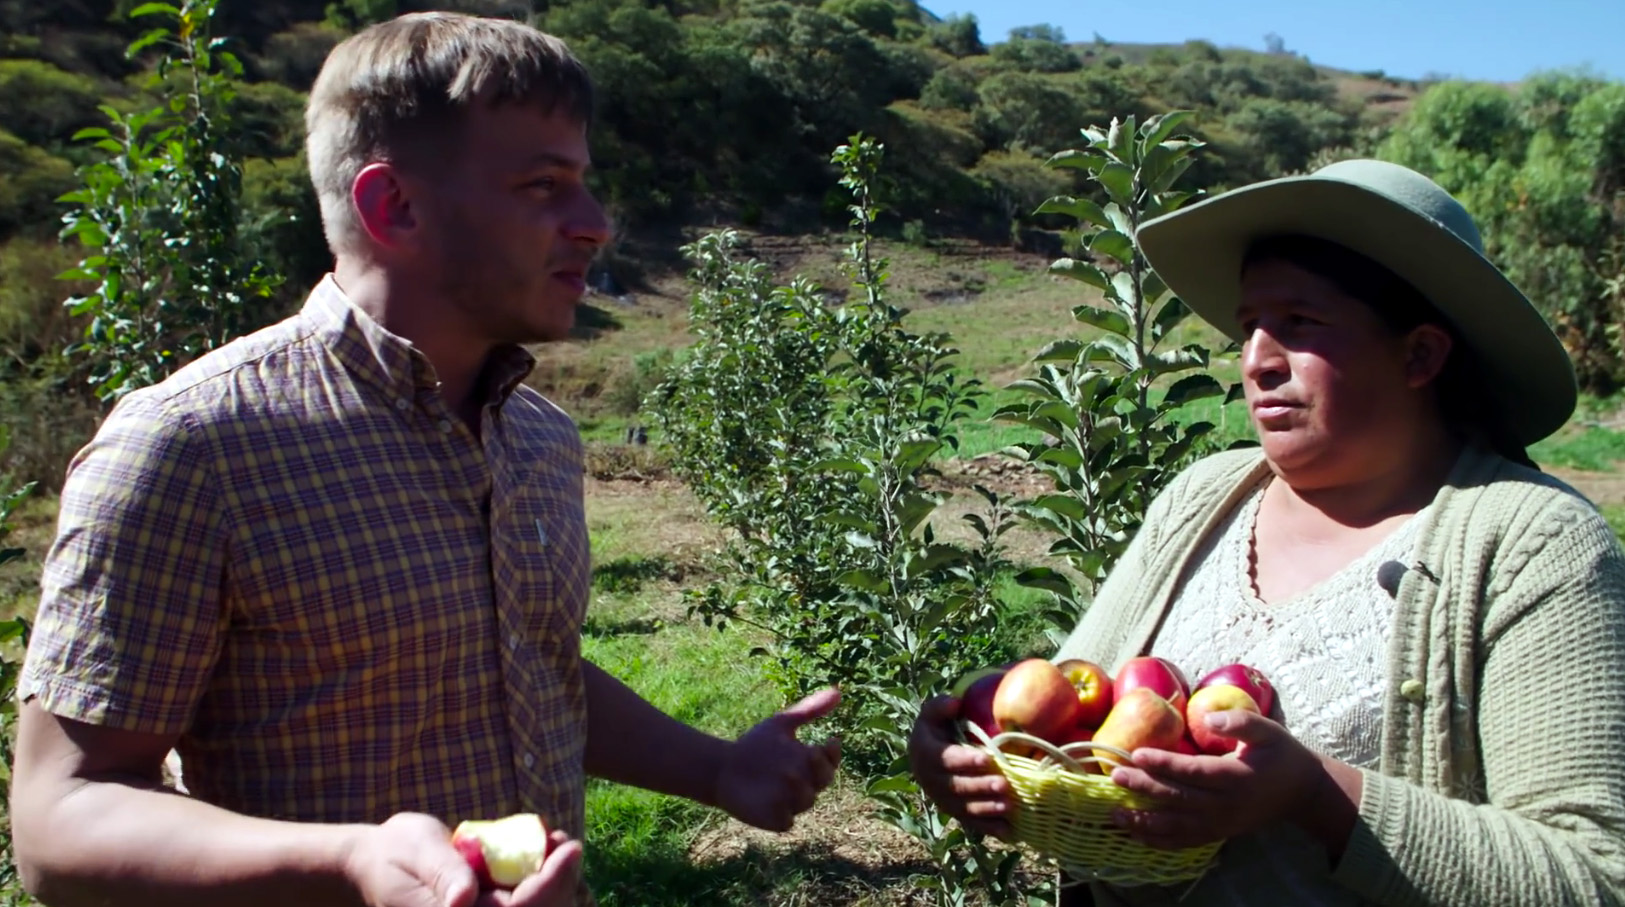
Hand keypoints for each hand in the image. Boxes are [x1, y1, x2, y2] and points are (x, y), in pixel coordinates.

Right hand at [345, 813, 584, 906]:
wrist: (375, 865)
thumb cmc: (394, 852)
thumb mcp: (416, 851)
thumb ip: (442, 873)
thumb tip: (464, 897)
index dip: (548, 884)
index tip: (569, 848)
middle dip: (560, 883)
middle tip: (568, 843)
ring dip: (557, 882)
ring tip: (560, 843)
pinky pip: (524, 903)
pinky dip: (544, 882)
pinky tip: (549, 852)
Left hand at [714, 687, 842, 831]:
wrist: (724, 768)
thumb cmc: (755, 746)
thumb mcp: (781, 724)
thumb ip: (809, 710)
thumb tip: (839, 691)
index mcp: (811, 762)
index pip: (832, 760)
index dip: (833, 754)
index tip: (830, 741)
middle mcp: (806, 784)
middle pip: (824, 780)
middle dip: (821, 768)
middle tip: (810, 754)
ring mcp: (792, 803)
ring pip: (807, 800)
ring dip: (801, 788)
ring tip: (788, 773)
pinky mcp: (775, 819)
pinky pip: (786, 821)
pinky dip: (784, 813)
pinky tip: (776, 800)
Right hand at [906, 695, 1011, 838]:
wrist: (924, 758)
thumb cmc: (935, 730)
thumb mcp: (932, 714)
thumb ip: (940, 706)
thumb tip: (954, 703)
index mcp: (926, 755)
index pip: (946, 759)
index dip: (965, 761)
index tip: (987, 759)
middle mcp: (932, 781)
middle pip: (957, 787)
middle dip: (981, 787)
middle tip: (1004, 785)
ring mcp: (944, 800)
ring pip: (965, 808)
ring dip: (986, 809)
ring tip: (1008, 806)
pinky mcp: (955, 812)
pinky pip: (971, 822)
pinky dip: (989, 828)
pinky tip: (1007, 831)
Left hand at [1106, 709, 1327, 849]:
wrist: (1301, 792)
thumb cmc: (1280, 754)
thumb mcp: (1268, 730)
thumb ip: (1240, 722)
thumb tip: (1209, 718)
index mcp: (1236, 777)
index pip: (1194, 772)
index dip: (1164, 764)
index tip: (1136, 754)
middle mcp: (1226, 805)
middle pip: (1178, 798)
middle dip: (1144, 788)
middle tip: (1114, 776)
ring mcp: (1221, 824)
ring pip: (1177, 825)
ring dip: (1144, 821)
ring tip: (1114, 813)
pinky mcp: (1217, 834)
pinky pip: (1184, 841)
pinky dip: (1158, 841)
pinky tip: (1134, 835)